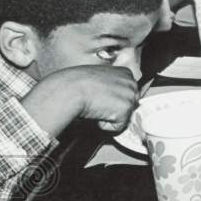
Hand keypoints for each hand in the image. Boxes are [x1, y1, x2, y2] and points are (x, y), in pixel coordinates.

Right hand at [24, 65, 139, 135]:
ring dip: (108, 117)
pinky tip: (96, 113)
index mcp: (125, 73)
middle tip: (97, 103)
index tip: (100, 97)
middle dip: (113, 110)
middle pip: (128, 107)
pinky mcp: (126, 111)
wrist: (70, 90)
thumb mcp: (98, 77)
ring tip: (95, 106)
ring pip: (123, 118)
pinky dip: (105, 126)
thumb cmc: (76, 83)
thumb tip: (112, 98)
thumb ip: (110, 85)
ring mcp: (130, 96)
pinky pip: (117, 128)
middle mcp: (131, 83)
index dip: (112, 101)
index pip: (126, 95)